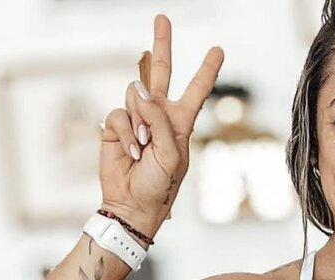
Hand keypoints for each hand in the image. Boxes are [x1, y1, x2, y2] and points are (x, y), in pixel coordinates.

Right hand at [99, 13, 223, 237]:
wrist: (132, 207)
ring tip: (142, 148)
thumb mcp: (171, 154)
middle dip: (161, 46)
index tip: (218, 50)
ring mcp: (136, 120)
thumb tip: (140, 91)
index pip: (196, 92)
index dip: (206, 71)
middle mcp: (159, 117)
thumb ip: (159, 120)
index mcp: (180, 125)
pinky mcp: (116, 127)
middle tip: (163, 18)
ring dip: (140, 121)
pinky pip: (119, 114)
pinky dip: (125, 133)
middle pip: (160, 73)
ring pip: (135, 95)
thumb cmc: (160, 188)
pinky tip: (131, 153)